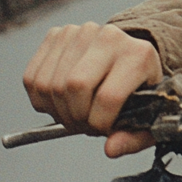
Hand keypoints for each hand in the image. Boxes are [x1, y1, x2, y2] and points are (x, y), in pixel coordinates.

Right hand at [23, 22, 162, 157]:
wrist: (129, 56)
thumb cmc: (139, 89)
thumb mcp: (148, 115)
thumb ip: (134, 137)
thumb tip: (110, 149)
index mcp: (139, 54)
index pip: (108, 97)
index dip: (99, 124)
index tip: (104, 129)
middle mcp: (111, 36)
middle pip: (74, 87)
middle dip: (75, 118)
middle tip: (85, 124)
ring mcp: (82, 32)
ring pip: (50, 84)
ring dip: (56, 111)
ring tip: (75, 112)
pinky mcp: (58, 34)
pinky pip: (32, 78)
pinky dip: (41, 100)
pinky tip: (61, 100)